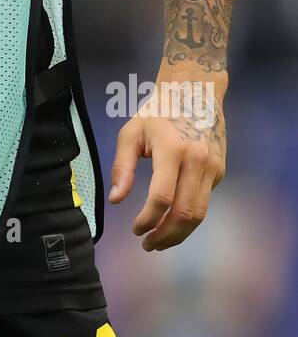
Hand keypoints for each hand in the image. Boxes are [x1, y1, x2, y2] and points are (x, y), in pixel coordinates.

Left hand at [108, 65, 226, 250]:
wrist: (195, 91)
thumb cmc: (157, 111)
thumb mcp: (131, 132)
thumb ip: (122, 167)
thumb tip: (116, 200)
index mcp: (173, 149)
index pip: (162, 197)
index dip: (148, 219)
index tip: (135, 229)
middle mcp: (197, 161)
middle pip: (185, 212)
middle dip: (165, 235)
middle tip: (148, 244)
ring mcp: (213, 167)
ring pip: (200, 214)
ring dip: (179, 234)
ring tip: (160, 242)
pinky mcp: (220, 172)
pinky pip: (204, 202)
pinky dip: (188, 218)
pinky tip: (172, 221)